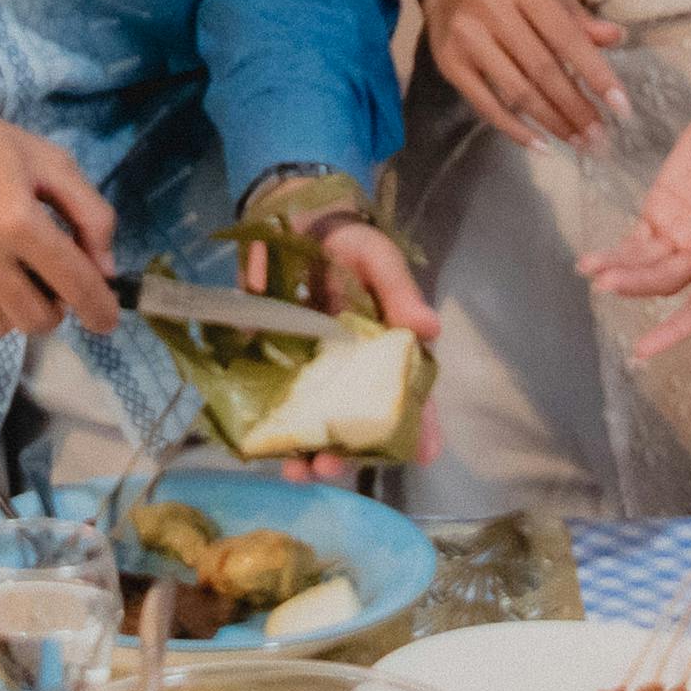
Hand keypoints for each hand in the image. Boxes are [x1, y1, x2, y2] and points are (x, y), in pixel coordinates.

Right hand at [0, 72, 120, 338]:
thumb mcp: (46, 160)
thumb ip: (90, 213)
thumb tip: (106, 271)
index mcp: (19, 219)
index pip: (75, 285)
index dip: (100, 310)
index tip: (106, 320)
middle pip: (37, 320)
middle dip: (54, 307)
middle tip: (47, 283)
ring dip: (10, 309)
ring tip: (3, 273)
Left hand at [241, 208, 444, 479]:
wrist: (291, 220)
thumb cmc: (348, 244)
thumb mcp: (379, 260)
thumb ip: (400, 294)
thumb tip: (430, 330)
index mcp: (386, 352)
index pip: (409, 396)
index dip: (419, 427)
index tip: (426, 455)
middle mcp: (351, 373)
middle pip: (357, 425)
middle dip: (349, 454)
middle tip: (333, 467)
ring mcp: (311, 374)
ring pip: (315, 425)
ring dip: (306, 452)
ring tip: (298, 470)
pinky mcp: (271, 366)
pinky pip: (271, 404)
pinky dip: (266, 429)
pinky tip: (260, 446)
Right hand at [422, 0, 626, 148]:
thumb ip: (578, 18)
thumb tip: (616, 37)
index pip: (566, 36)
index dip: (596, 73)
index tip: (622, 107)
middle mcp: (491, 8)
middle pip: (542, 68)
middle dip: (575, 107)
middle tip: (599, 136)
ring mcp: (467, 37)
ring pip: (517, 91)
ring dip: (552, 121)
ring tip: (577, 142)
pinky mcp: (450, 64)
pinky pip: (486, 105)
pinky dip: (515, 129)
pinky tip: (540, 144)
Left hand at [579, 77, 690, 360]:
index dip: (674, 333)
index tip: (643, 351)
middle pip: (665, 283)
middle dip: (635, 286)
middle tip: (605, 285)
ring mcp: (681, 232)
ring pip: (645, 265)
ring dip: (619, 271)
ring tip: (590, 270)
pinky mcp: (662, 208)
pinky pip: (635, 240)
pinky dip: (615, 252)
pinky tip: (592, 261)